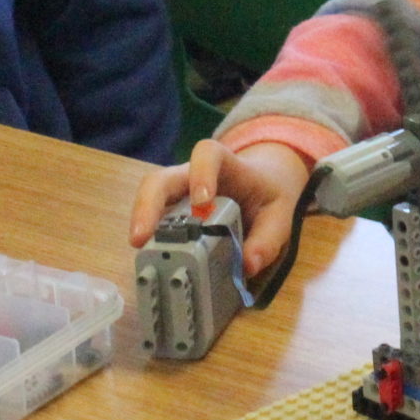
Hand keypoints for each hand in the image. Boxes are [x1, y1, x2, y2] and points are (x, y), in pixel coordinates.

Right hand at [127, 137, 312, 281]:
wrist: (263, 184)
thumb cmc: (268, 193)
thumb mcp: (280, 214)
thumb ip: (268, 239)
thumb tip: (248, 265)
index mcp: (225, 165)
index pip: (208, 154)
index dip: (201, 173)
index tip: (202, 201)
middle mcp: (192, 175)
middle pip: (161, 178)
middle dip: (148, 204)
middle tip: (141, 237)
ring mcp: (177, 192)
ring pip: (150, 196)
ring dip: (141, 220)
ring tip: (139, 249)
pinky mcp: (171, 210)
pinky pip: (154, 218)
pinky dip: (150, 236)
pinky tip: (151, 257)